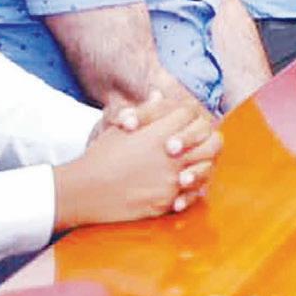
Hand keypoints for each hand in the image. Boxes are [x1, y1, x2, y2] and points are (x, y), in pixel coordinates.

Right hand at [54, 95, 217, 228]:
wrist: (85, 191)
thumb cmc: (100, 157)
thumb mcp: (119, 127)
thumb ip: (145, 111)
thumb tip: (159, 94)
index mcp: (159, 132)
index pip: (190, 115)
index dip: (189, 117)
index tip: (183, 124)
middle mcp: (171, 155)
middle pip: (211, 141)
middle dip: (207, 140)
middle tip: (197, 144)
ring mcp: (172, 179)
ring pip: (206, 168)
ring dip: (202, 165)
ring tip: (189, 166)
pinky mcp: (167, 201)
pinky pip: (192, 195)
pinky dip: (190, 191)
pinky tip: (181, 187)